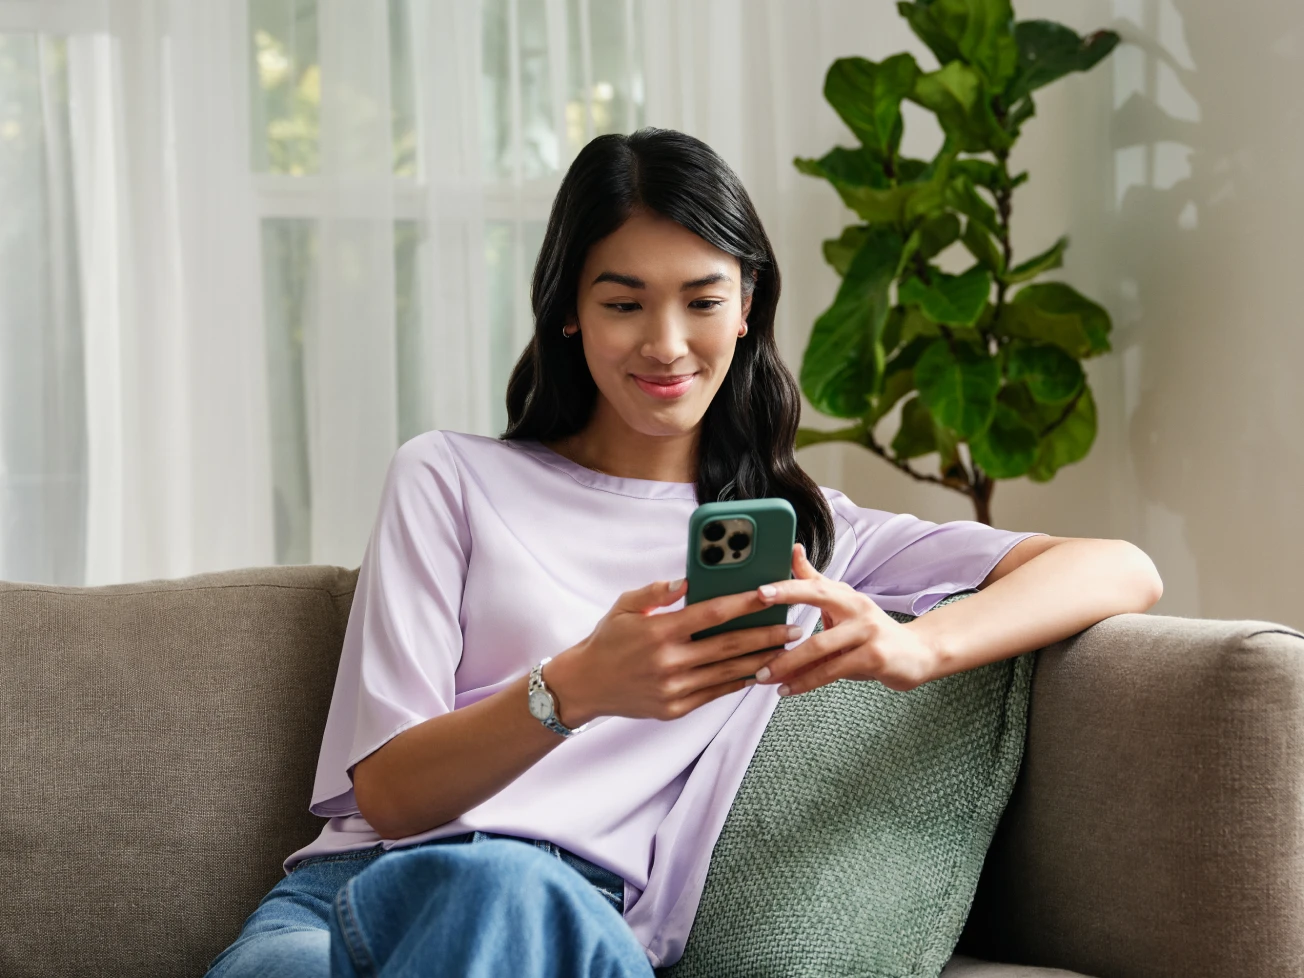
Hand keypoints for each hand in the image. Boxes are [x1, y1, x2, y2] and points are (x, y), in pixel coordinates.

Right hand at [544, 578, 802, 726]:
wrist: (585, 684)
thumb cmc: (608, 640)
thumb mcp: (625, 606)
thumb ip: (657, 592)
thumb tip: (687, 581)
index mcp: (660, 631)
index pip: (712, 613)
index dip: (744, 603)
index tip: (769, 594)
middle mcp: (670, 661)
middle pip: (729, 646)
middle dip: (766, 635)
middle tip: (794, 627)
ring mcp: (674, 688)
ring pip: (728, 673)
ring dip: (760, 660)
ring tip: (785, 650)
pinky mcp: (675, 708)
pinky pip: (715, 694)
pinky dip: (738, 683)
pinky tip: (757, 672)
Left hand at [751, 543, 940, 695]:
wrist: (918, 653)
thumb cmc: (871, 631)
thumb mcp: (844, 605)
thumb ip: (815, 582)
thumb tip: (793, 550)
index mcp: (846, 595)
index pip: (813, 585)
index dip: (787, 587)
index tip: (759, 592)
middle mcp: (857, 608)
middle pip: (815, 617)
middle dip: (782, 623)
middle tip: (754, 645)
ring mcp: (867, 633)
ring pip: (819, 647)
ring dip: (788, 665)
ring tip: (764, 676)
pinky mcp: (875, 658)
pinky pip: (833, 670)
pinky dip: (807, 681)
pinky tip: (788, 689)